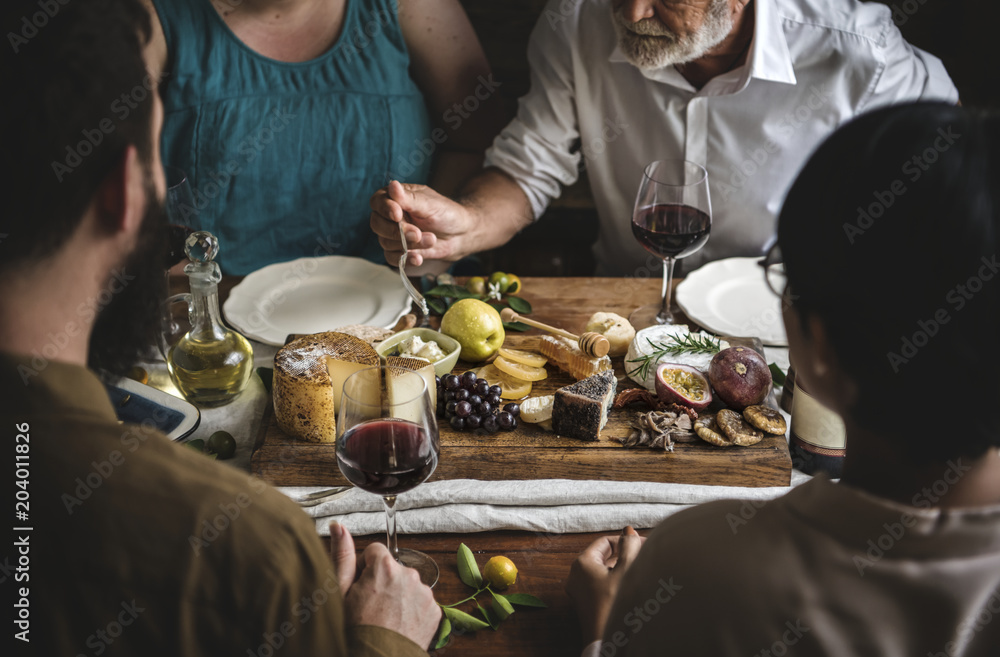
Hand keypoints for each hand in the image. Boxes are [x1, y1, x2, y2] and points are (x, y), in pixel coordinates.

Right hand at [330, 522, 440, 648]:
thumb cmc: (355, 629)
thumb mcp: (340, 592)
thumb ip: (342, 555)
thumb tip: (338, 525)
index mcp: (385, 566)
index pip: (375, 551)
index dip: (365, 568)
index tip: (361, 586)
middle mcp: (409, 574)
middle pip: (393, 569)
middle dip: (383, 582)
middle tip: (371, 607)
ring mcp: (425, 593)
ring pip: (408, 585)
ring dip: (399, 596)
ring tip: (385, 618)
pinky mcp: (435, 611)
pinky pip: (421, 602)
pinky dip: (412, 610)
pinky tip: (399, 625)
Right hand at [369, 180, 472, 266]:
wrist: (460, 234)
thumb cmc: (446, 213)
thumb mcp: (430, 204)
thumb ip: (410, 199)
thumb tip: (392, 185)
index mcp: (395, 198)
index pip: (377, 202)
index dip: (385, 209)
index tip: (397, 214)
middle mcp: (389, 216)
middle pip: (377, 224)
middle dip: (397, 231)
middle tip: (418, 233)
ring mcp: (393, 234)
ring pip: (386, 242)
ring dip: (409, 244)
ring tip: (431, 240)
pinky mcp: (399, 250)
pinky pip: (392, 258)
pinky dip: (405, 259)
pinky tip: (419, 258)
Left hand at [565, 526, 644, 643]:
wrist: (608, 641)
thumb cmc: (615, 605)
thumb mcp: (627, 570)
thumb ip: (629, 546)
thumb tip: (628, 531)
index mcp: (582, 563)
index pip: (606, 542)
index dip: (626, 541)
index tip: (644, 545)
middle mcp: (576, 576)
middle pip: (603, 556)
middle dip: (625, 555)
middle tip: (644, 558)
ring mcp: (580, 591)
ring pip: (603, 572)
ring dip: (622, 569)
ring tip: (640, 572)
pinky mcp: (587, 605)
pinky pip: (601, 585)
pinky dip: (616, 582)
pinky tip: (630, 587)